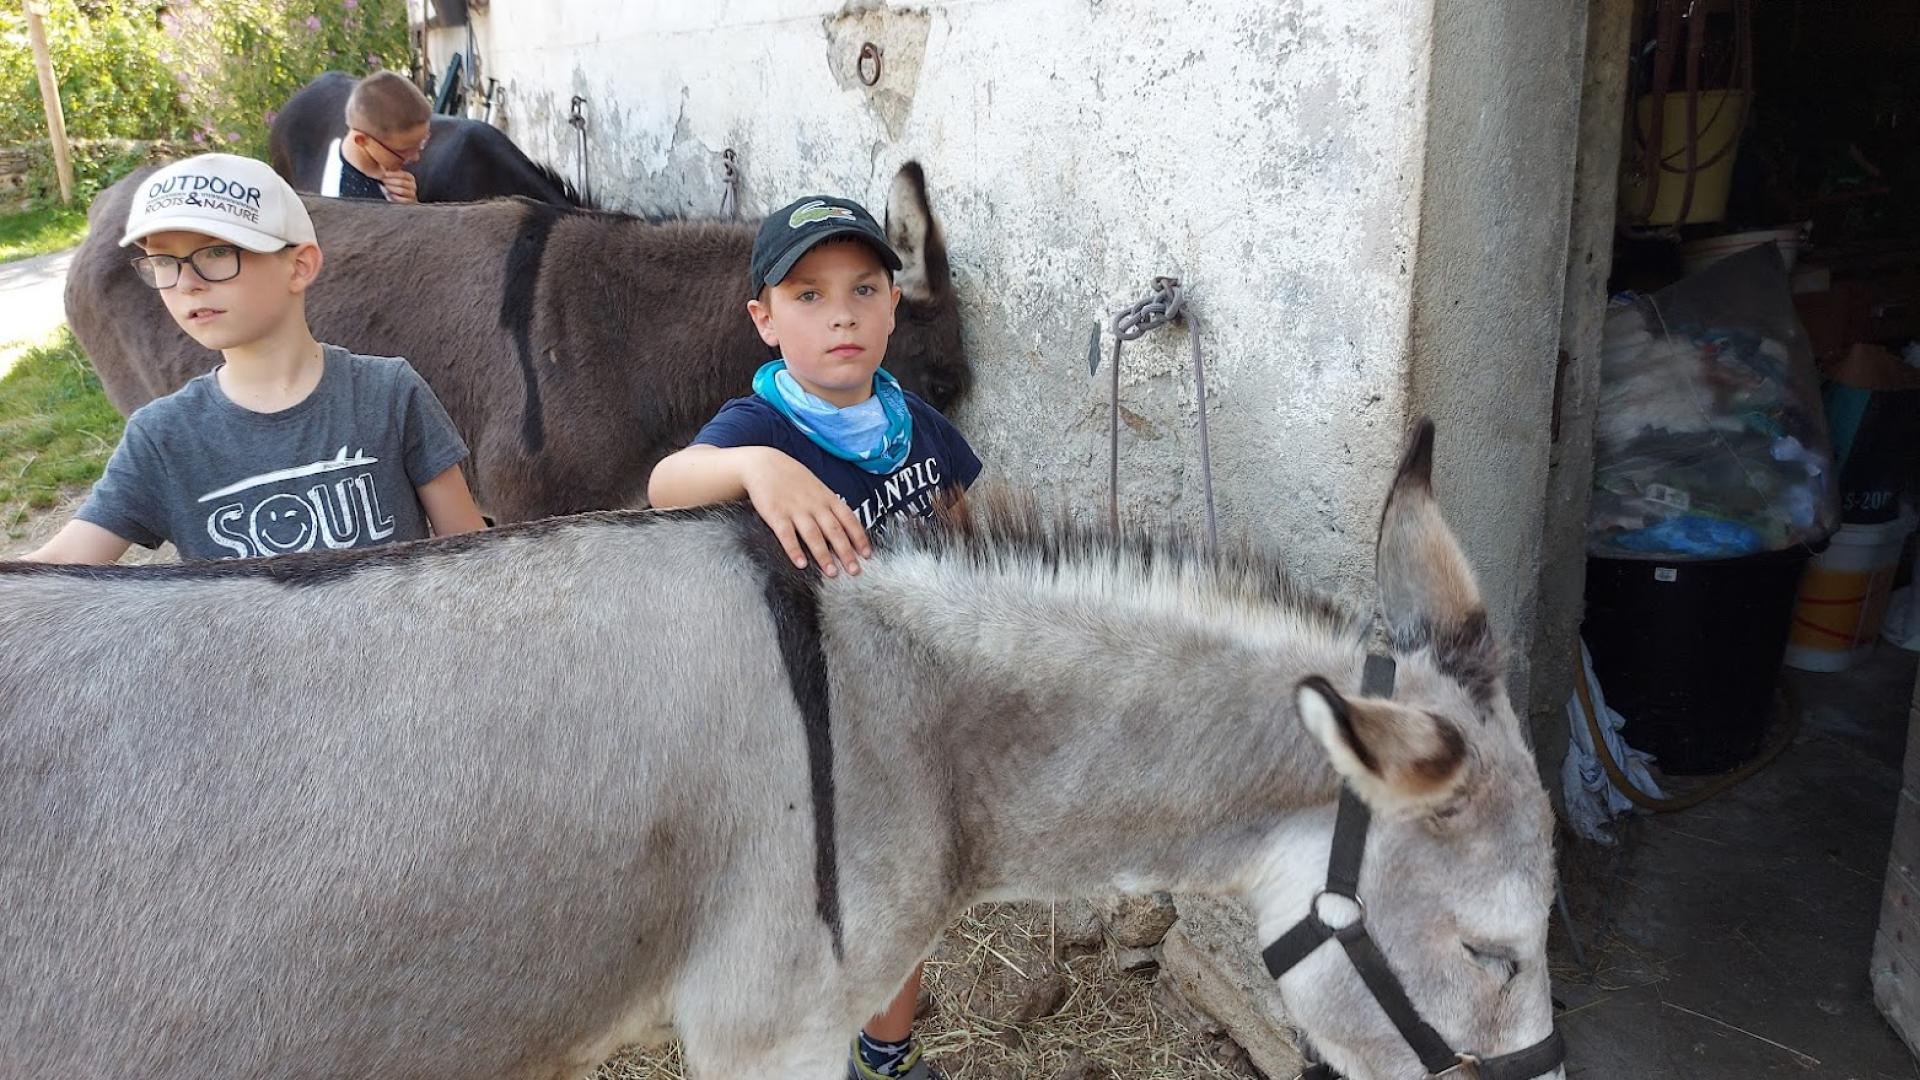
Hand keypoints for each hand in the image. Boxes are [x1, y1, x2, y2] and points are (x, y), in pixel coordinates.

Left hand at [382, 169, 418, 203]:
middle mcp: (413, 185)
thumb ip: (390, 172)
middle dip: (391, 181)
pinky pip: (403, 200)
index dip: (393, 174)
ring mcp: (412, 194)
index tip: (385, 174)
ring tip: (386, 187)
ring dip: (392, 188)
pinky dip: (395, 197)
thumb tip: (384, 165)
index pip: (403, 174)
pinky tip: (390, 194)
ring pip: (402, 191)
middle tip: (383, 181)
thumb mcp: (393, 177)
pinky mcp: (411, 201)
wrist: (399, 198)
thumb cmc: (394, 186)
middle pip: (402, 182)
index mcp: (410, 178)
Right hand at [740, 449, 871, 576]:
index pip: (849, 519)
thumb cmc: (792, 479)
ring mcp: (795, 509)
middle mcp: (814, 504)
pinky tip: (801, 564)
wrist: (763, 465)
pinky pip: (787, 535)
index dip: (859, 538)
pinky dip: (794, 550)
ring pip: (813, 535)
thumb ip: (829, 506)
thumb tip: (845, 527)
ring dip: (823, 555)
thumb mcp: (816, 487)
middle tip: (854, 571)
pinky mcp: (776, 514)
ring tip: (831, 573)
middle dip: (846, 552)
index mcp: (827, 498)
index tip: (867, 555)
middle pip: (834, 530)